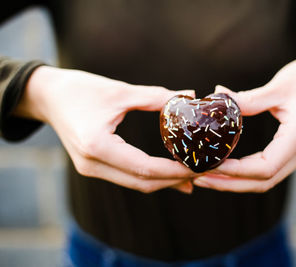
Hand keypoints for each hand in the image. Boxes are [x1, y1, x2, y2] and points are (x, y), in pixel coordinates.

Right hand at [15, 66, 195, 192]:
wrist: (48, 96)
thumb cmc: (81, 89)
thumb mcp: (121, 91)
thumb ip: (156, 97)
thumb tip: (189, 95)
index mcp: (97, 146)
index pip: (144, 168)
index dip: (175, 170)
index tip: (200, 166)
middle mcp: (92, 164)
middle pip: (142, 182)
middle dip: (174, 180)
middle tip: (202, 172)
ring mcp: (90, 169)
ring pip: (135, 184)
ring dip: (164, 181)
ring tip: (192, 175)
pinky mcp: (93, 167)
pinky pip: (127, 178)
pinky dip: (150, 177)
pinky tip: (169, 173)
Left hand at [194, 54, 295, 192]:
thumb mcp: (279, 85)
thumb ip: (249, 99)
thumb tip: (217, 95)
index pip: (265, 167)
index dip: (236, 172)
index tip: (210, 166)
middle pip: (264, 181)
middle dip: (230, 184)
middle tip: (200, 178)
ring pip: (267, 180)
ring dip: (236, 182)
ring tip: (207, 177)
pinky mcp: (294, 151)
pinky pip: (269, 170)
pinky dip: (246, 174)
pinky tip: (226, 167)